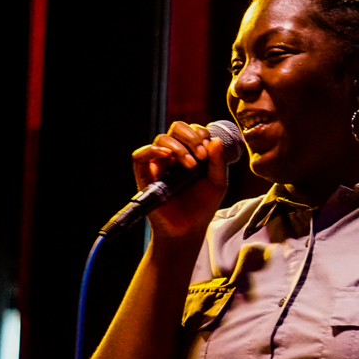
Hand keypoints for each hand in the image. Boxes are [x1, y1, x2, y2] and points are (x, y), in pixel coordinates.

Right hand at [131, 121, 230, 239]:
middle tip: (201, 155)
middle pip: (177, 128)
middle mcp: (173, 155)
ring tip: (190, 164)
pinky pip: (140, 156)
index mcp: (191, 152)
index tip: (209, 152)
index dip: (201, 135)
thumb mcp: (218, 183)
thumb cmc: (202, 206)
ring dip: (178, 147)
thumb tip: (215, 139)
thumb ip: (219, 162)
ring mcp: (158, 164)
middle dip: (191, 136)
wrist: (189, 229)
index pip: (193, 130)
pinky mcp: (145, 175)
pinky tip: (167, 156)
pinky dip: (152, 150)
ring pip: (162, 139)